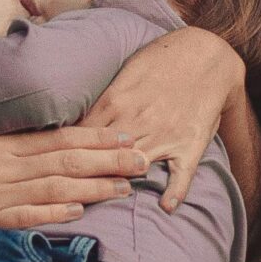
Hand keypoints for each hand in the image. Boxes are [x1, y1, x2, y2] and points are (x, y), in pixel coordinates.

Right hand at [0, 125, 143, 260]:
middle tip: (142, 160)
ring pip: (51, 189)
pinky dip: (52, 215)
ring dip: (92, 189)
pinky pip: (23, 218)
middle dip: (107, 161)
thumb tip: (59, 149)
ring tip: (125, 189)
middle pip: (62, 161)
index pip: (56, 138)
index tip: (127, 138)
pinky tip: (79, 214)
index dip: (95, 139)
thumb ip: (12, 152)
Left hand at [80, 28, 243, 211]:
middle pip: (103, 154)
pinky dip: (175, 191)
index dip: (68, 151)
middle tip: (67, 190)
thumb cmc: (162, 61)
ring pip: (134, 164)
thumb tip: (78, 117)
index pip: (83, 134)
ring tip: (101, 200)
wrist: (206, 55)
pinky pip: (182, 173)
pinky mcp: (190, 144)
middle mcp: (137, 121)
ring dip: (118, 182)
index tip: (54, 165)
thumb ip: (104, 97)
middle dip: (85, 171)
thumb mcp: (126, 71)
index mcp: (117, 101)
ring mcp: (165, 134)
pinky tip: (165, 206)